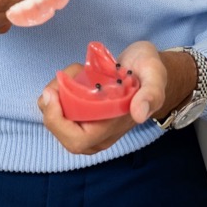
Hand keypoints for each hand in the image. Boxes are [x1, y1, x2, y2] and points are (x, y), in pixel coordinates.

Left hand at [37, 42, 197, 154]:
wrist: (146, 66)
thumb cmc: (150, 71)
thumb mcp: (155, 75)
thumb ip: (151, 93)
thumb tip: (139, 114)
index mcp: (114, 128)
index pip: (77, 140)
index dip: (58, 122)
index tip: (54, 92)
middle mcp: (100, 133)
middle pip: (62, 134)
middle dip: (51, 108)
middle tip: (58, 81)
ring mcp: (90, 124)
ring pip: (57, 122)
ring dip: (53, 97)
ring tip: (71, 73)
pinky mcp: (82, 114)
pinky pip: (60, 111)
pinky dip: (57, 93)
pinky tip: (70, 76)